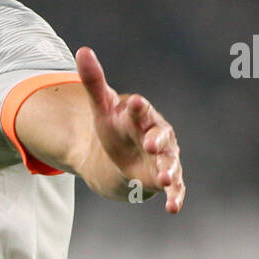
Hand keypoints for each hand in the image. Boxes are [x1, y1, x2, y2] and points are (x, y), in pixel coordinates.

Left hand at [76, 47, 184, 212]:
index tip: (134, 101)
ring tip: (166, 178)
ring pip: (170, 162)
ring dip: (170, 170)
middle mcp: (158, 135)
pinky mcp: (164, 178)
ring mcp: (163, 157)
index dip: (138, 107)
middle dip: (157, 140)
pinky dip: (175, 196)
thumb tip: (82, 50)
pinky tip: (173, 207)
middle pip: (161, 136)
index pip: (141, 109)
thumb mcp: (101, 108)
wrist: (121, 156)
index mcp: (142, 116)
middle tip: (151, 144)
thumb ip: (94, 82)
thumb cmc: (115, 127)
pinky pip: (174, 187)